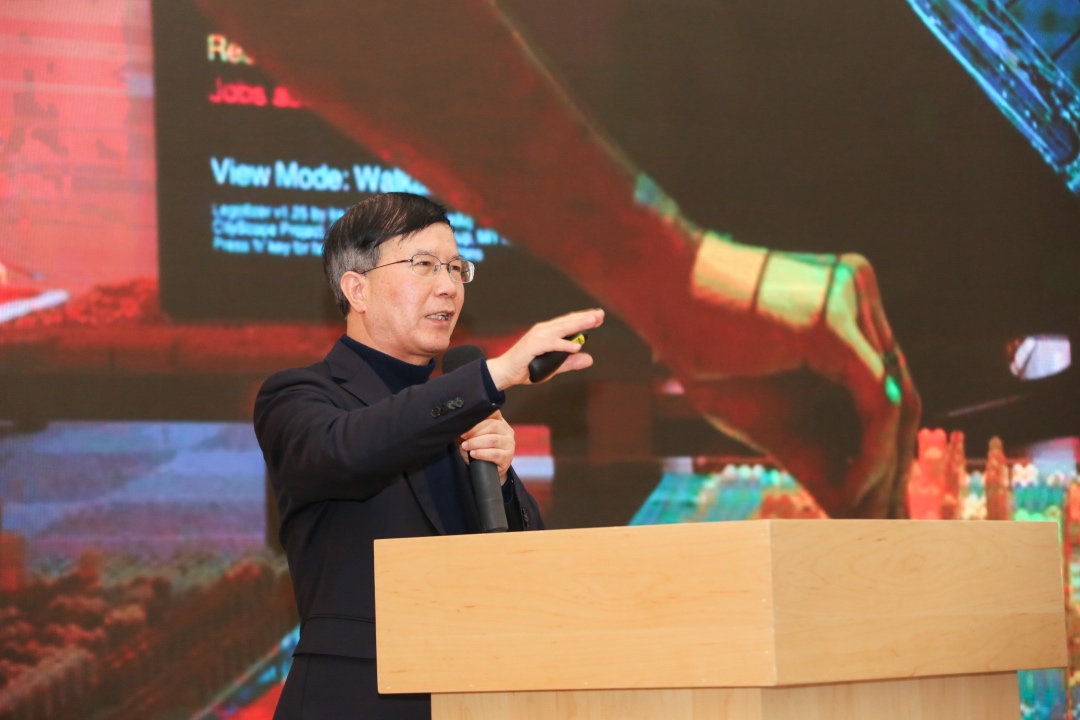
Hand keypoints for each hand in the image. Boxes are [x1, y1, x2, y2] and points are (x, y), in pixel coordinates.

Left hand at [459, 410, 515, 483]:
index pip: (493, 413)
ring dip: (476, 443)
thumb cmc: (480, 449)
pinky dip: (482, 454)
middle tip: (462, 437)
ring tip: (466, 446)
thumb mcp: (474, 437)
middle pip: (492, 426)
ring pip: (493, 440)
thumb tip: (459, 426)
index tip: (466, 423)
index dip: (479, 417)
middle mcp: (507, 431)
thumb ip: (470, 430)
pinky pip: (495, 454)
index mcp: (500, 422)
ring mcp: (509, 444)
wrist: (489, 469)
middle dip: (474, 431)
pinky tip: (473, 454)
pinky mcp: (508, 457)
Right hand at [485, 309, 604, 389]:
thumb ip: (570, 362)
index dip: (583, 319)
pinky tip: (577, 346)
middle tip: (600, 314)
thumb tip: (589, 359)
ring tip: (593, 321)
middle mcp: (543, 331)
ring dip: (578, 324)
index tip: (598, 316)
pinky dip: (564, 344)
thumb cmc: (527, 368)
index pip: (568, 323)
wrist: (505, 372)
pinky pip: (552, 344)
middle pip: (567, 322)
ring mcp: (538, 336)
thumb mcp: (554, 367)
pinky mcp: (533, 345)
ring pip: (562, 328)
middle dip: (585, 317)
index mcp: (548, 333)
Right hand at [686, 247, 920, 517]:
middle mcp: (859, 298)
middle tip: (890, 523)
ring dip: (885, 467)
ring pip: (896, 402)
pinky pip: (877, 402)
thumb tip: (850, 509)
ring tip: (870, 516)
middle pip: (897, 394)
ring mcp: (853, 304)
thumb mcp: (760, 414)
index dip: (881, 448)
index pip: (880, 387)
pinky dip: (873, 453)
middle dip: (892, 464)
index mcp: (845, 308)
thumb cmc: (694, 345)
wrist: (654, 289)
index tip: (875, 502)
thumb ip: (808, 451)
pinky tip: (856, 491)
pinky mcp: (835, 326)